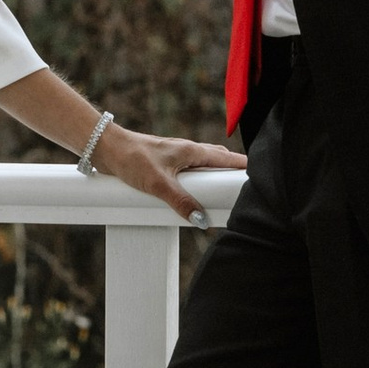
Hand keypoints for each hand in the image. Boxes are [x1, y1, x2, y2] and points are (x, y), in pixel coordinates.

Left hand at [91, 124, 243, 223]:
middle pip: (219, 160)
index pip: (227, 158)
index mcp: (192, 151)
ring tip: (223, 194)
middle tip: (246, 189)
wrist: (106, 148)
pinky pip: (190, 171)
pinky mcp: (165, 164)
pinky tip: (193, 193)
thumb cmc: (132, 158)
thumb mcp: (158, 184)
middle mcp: (187, 151)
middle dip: (234, 172)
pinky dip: (199, 180)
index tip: (261, 177)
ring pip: (204, 165)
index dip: (244, 167)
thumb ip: (181, 201)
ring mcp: (176, 157)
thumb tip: (201, 219)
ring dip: (215, 176)